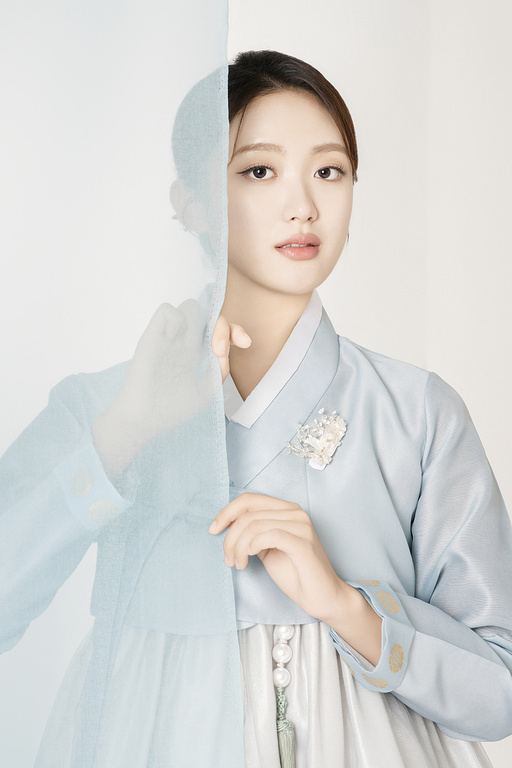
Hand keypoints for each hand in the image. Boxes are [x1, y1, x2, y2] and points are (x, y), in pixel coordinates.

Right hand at [92, 301, 249, 479]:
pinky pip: (166, 311)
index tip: (245, 343)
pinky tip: (178, 339)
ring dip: (200, 319)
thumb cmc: (170, 411)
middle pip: (210, 315)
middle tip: (219, 350)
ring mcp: (169, 339)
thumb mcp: (205, 394)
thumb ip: (218, 372)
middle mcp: (184, 344)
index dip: (235, 331)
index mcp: (197, 356)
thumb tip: (223, 352)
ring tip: (199, 345)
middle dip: (223, 326)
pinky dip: (177, 318)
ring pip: (189, 307)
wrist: (142, 422)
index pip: (221, 331)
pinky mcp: (152, 338)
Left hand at [208, 492, 345, 622]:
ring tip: (239, 564)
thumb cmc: (295, 573)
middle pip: (248, 513)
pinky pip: (269, 535)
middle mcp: (295, 512)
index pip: (249, 499)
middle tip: (228, 559)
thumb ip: (252, 532)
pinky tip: (249, 560)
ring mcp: (301, 526)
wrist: (322, 596)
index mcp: (286, 509)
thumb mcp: (266, 548)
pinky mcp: (303, 542)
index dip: (226, 512)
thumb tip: (226, 523)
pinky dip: (252, 547)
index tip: (213, 530)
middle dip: (230, 538)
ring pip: (254, 525)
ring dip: (238, 547)